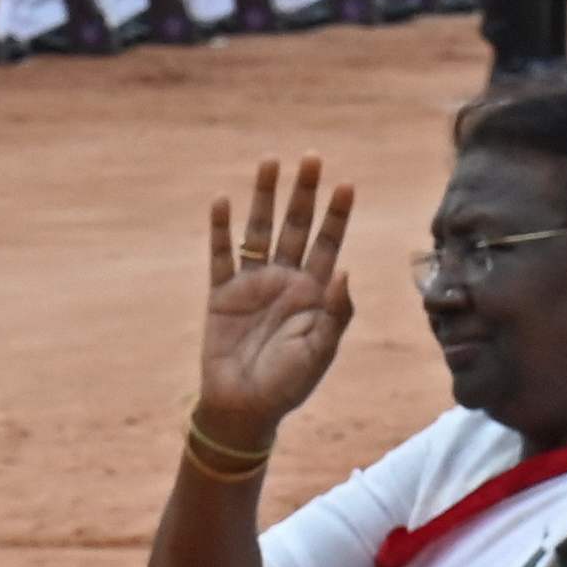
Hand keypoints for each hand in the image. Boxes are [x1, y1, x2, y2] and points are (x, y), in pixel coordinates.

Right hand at [199, 157, 353, 443]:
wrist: (244, 408)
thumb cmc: (288, 385)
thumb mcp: (319, 352)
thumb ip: (336, 313)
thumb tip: (346, 270)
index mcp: (313, 294)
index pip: (329, 244)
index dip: (337, 215)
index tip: (346, 184)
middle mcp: (285, 281)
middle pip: (297, 227)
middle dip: (304, 194)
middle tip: (312, 158)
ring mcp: (252, 284)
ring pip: (259, 231)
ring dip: (264, 198)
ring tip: (269, 162)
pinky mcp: (222, 295)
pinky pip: (221, 256)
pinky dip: (221, 230)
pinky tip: (223, 202)